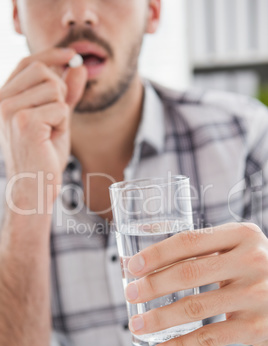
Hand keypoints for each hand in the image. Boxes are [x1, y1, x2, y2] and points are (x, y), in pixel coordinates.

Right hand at [0, 48, 86, 208]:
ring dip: (61, 112)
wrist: (35, 187)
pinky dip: (63, 124)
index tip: (72, 54)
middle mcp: (1, 101)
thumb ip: (65, 93)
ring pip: (54, 88)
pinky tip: (51, 139)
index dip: (51, 54)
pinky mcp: (25, 122)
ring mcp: (10, 110)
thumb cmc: (44, 156)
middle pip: (43, 70)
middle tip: (56, 117)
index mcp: (4, 98)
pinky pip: (60, 107)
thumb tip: (78, 66)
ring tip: (50, 132)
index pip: (28, 64)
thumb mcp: (56, 119)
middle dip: (59, 91)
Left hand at [126, 222, 267, 345]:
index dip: (156, 254)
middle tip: (130, 294)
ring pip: (194, 308)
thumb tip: (139, 262)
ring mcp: (255, 294)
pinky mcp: (256, 327)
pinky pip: (209, 338)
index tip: (132, 266)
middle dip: (152, 285)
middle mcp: (251, 261)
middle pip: (189, 273)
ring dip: (159, 318)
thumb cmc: (251, 268)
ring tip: (137, 324)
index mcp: (241, 235)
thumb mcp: (234, 248)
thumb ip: (198, 250)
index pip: (189, 241)